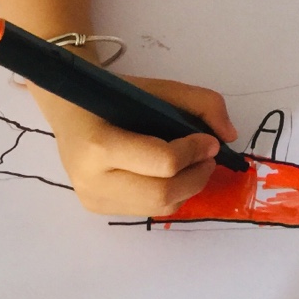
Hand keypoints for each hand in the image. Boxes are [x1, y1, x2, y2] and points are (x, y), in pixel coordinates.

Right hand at [32, 76, 236, 216]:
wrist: (69, 110)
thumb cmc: (114, 95)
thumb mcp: (159, 88)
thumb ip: (201, 103)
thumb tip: (229, 136)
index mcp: (100, 145)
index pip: (163, 162)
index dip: (194, 153)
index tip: (210, 141)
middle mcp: (92, 180)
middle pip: (162, 194)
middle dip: (196, 177)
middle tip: (208, 158)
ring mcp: (92, 199)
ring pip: (158, 208)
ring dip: (186, 188)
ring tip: (193, 165)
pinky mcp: (97, 209)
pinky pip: (146, 210)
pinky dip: (169, 194)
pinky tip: (170, 174)